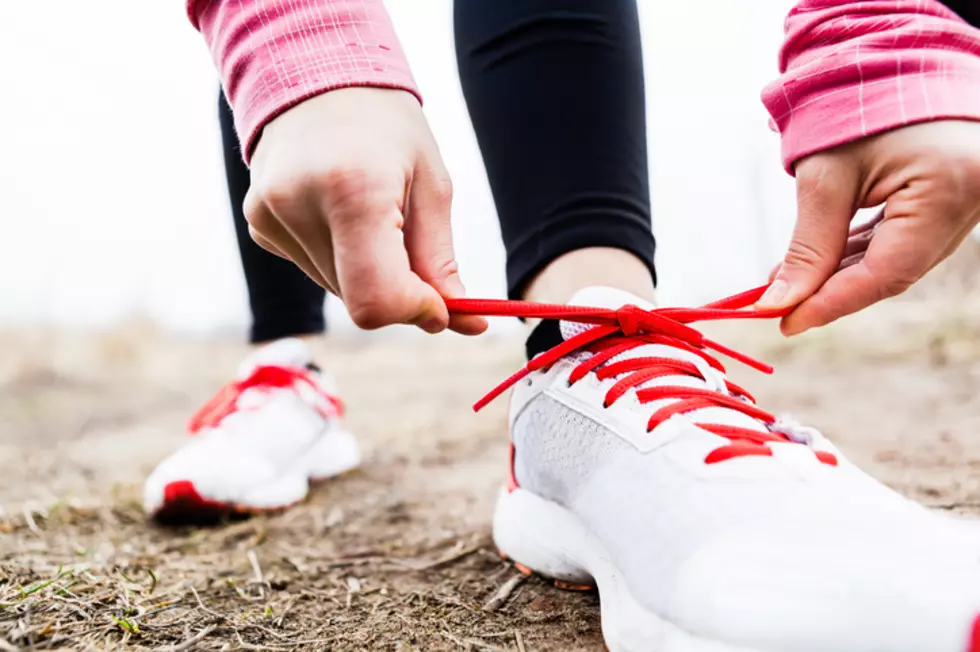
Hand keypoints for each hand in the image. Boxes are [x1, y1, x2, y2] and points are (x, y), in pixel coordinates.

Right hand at [244, 88, 486, 335]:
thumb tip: (468, 323)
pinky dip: (339, 258)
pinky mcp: (257, 223)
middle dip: (398, 292)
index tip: (440, 301)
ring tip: (372, 214)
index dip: (415, 312)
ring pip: (337, 291)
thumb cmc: (387, 127)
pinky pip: (312, 269)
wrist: (319, 72)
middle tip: (413, 249)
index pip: (376, 300)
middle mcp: (299, 206)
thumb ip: (442, 262)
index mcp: (353, 191)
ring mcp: (269, 216)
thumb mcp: (431, 186)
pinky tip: (340, 211)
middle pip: (358, 301)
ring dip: (368, 274)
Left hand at [757, 120, 979, 334]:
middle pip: (893, 273)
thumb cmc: (857, 109)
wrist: (893, 65)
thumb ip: (809, 244)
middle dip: (830, 292)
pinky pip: (900, 244)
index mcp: (946, 191)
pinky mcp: (945, 205)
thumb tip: (780, 302)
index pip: (886, 272)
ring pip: (894, 262)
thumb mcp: (826, 176)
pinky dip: (857, 257)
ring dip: (839, 277)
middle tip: (777, 306)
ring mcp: (962, 208)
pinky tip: (816, 264)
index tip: (784, 322)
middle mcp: (967, 206)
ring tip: (786, 282)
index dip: (832, 304)